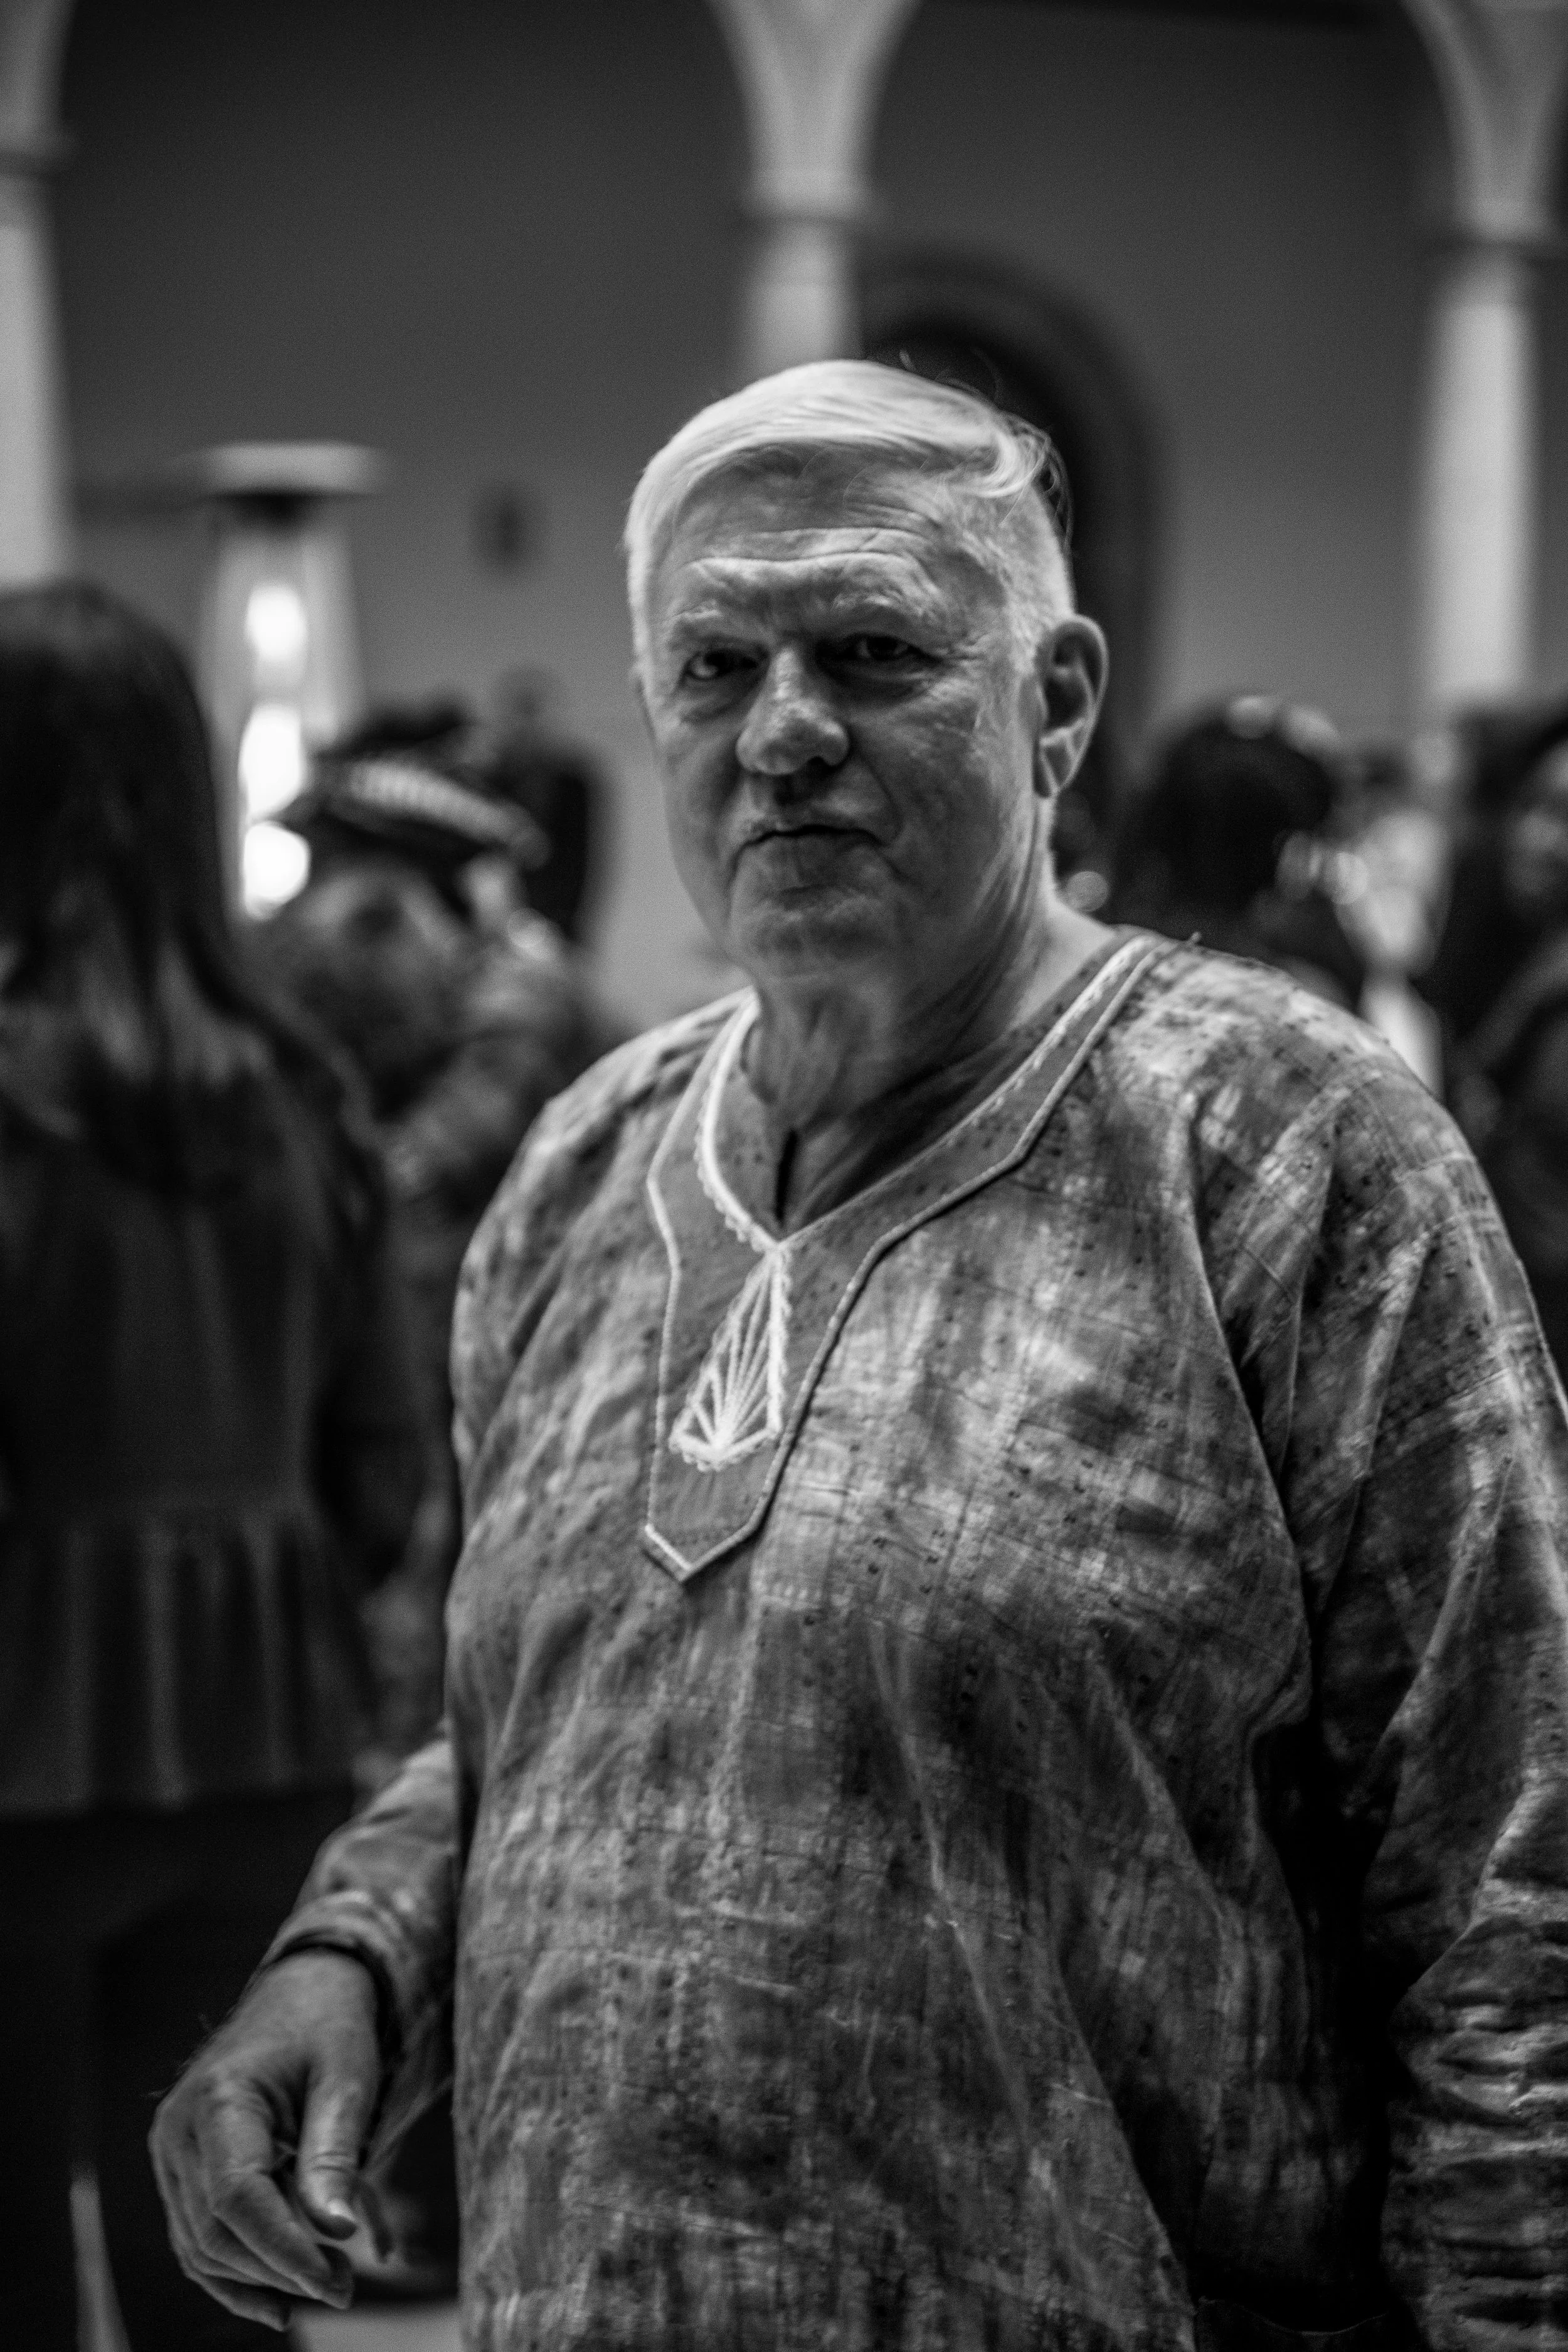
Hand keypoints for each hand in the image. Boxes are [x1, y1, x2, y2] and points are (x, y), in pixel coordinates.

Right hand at [150, 1951, 383, 2331]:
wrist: (299, 1992)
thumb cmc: (328, 2028)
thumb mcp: (347, 2078)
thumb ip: (335, 2153)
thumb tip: (338, 2234)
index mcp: (217, 2098)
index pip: (238, 2198)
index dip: (284, 2249)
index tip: (337, 2282)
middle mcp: (178, 2131)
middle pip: (216, 2231)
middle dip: (280, 2270)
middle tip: (345, 2286)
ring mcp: (172, 2154)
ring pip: (202, 2246)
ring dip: (261, 2278)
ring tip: (328, 2284)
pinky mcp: (181, 2171)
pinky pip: (198, 2239)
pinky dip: (238, 2273)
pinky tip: (282, 2299)